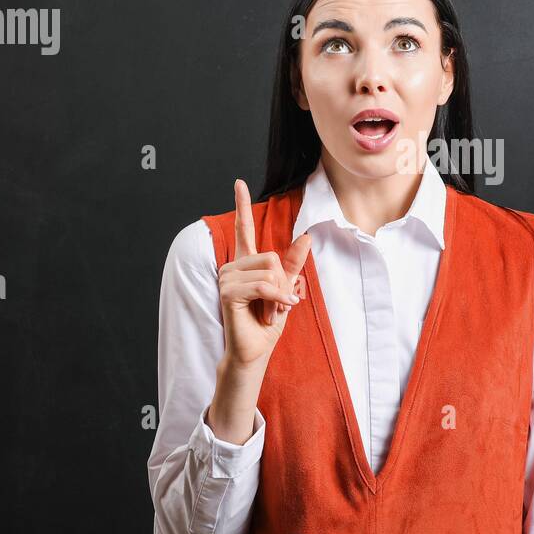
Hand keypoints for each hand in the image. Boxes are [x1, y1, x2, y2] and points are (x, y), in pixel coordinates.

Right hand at [217, 178, 310, 372]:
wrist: (254, 351)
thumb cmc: (266, 323)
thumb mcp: (285, 288)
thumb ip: (293, 263)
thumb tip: (306, 236)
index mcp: (246, 263)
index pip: (243, 229)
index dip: (241, 205)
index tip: (239, 182)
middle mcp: (233, 266)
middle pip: (271, 256)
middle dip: (282, 284)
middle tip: (275, 305)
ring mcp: (227, 278)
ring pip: (269, 271)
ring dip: (278, 296)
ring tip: (268, 312)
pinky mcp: (228, 292)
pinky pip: (263, 285)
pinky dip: (275, 300)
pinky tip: (271, 314)